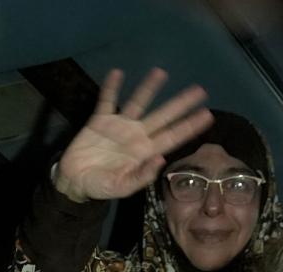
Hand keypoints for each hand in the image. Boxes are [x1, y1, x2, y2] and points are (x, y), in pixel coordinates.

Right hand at [54, 67, 211, 202]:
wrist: (75, 181)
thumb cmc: (101, 186)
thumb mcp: (121, 187)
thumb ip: (141, 176)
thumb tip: (160, 160)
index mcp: (145, 152)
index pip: (172, 136)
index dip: (189, 126)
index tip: (207, 116)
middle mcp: (137, 136)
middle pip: (163, 116)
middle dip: (180, 103)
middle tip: (200, 90)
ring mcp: (119, 126)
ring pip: (138, 103)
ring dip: (149, 88)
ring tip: (160, 72)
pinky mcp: (99, 121)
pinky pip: (106, 101)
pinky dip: (111, 88)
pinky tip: (117, 73)